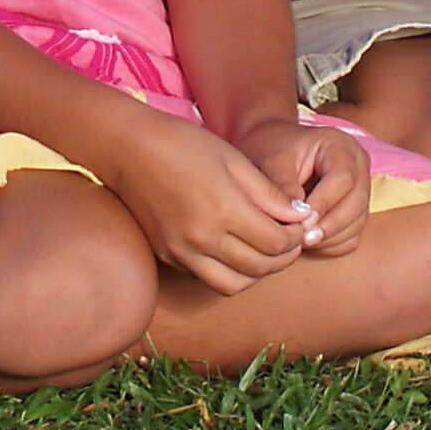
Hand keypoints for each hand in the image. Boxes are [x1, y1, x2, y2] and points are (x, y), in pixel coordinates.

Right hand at [105, 113, 312, 294]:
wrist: (128, 149)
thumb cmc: (184, 144)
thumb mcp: (235, 160)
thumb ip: (269, 194)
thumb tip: (299, 217)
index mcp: (223, 210)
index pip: (275, 243)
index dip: (295, 238)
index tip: (301, 226)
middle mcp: (201, 239)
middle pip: (258, 268)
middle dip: (283, 258)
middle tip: (292, 242)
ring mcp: (181, 252)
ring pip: (233, 285)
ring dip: (257, 273)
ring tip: (268, 251)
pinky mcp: (167, 257)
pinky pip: (207, 278)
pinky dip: (230, 272)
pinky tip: (238, 250)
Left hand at [234, 116, 369, 258]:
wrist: (270, 150)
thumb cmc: (270, 150)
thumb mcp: (271, 160)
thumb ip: (283, 184)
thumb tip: (298, 215)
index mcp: (340, 145)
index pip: (343, 178)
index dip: (324, 202)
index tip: (300, 220)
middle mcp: (357, 165)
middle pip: (357, 201)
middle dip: (330, 225)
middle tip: (302, 238)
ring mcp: (360, 188)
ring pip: (358, 220)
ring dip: (331, 237)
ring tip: (302, 241)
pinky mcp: (355, 210)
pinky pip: (353, 235)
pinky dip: (334, 244)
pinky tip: (310, 243)